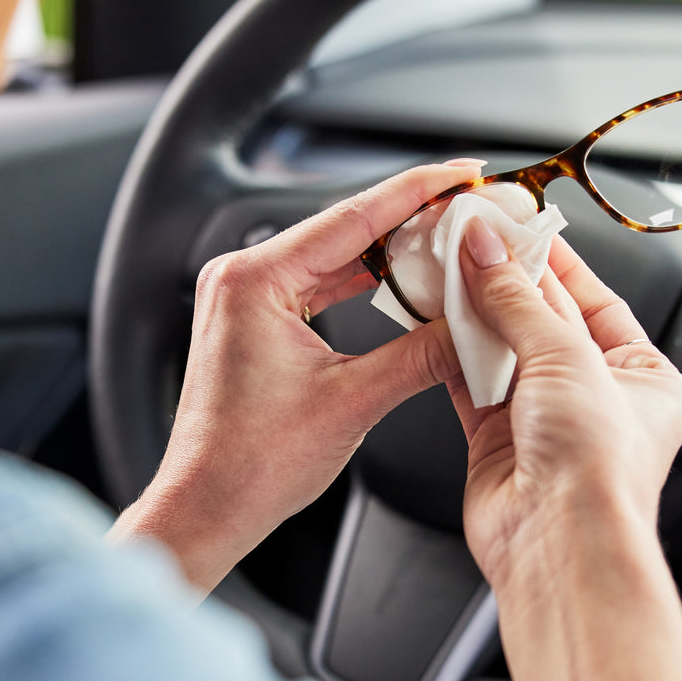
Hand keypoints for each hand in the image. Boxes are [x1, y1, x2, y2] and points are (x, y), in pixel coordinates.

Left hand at [111, 162, 482, 592]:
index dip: (417, 191)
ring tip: (449, 236)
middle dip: (411, 216)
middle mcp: (243, 276)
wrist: (208, 507)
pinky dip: (365, 280)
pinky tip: (405, 279)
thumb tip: (473, 328)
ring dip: (391, 250)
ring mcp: (246, 297)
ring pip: (335, 254)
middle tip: (469, 202)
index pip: (353, 216)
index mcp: (255, 279)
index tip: (462, 172)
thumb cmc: (252, 464)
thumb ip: (421, 355)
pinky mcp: (255, 320)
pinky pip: (320, 283)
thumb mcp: (353, 402)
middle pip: (345, 228)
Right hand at [449, 221, 681, 592]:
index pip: (596, 299)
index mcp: (645, 377)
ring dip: (475, 312)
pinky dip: (453, 352)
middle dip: (507, 280)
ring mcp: (545, 421)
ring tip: (447, 267)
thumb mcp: (567, 357)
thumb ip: (517, 299)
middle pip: (545, 320)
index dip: (555, 259)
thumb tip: (486, 248)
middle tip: (470, 237)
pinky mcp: (498, 442)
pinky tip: (435, 320)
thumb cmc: (599, 469)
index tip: (516, 225)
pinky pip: (472, 383)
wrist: (559, 544)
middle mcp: (597, 398)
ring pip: (504, 350)